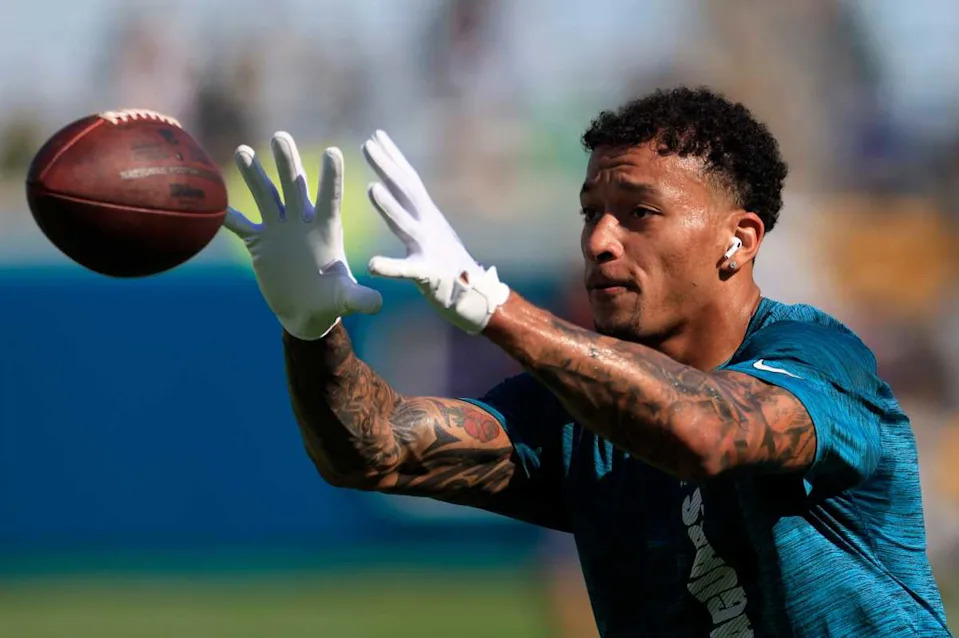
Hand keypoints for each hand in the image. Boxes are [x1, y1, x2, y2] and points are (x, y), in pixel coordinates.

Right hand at [223, 132, 381, 339]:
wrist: (307, 312)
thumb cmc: (331, 301)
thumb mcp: (345, 299)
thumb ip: (359, 298)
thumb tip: (378, 304)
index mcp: (326, 230)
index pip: (330, 198)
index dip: (331, 177)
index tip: (333, 151)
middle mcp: (302, 222)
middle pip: (294, 186)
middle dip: (287, 163)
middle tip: (280, 136)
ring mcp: (279, 230)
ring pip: (265, 196)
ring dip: (254, 175)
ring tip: (244, 151)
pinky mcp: (259, 244)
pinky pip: (241, 226)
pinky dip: (228, 215)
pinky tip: (214, 201)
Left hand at [362, 130, 508, 333]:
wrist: (477, 299)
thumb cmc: (449, 266)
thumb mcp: (431, 232)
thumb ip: (414, 212)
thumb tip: (399, 189)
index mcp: (427, 217)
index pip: (408, 182)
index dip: (393, 158)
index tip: (376, 135)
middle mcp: (429, 227)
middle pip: (407, 193)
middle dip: (388, 168)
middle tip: (368, 144)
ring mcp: (430, 250)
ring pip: (406, 226)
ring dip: (390, 208)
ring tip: (371, 189)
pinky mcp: (429, 276)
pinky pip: (408, 272)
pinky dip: (391, 267)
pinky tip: (372, 265)